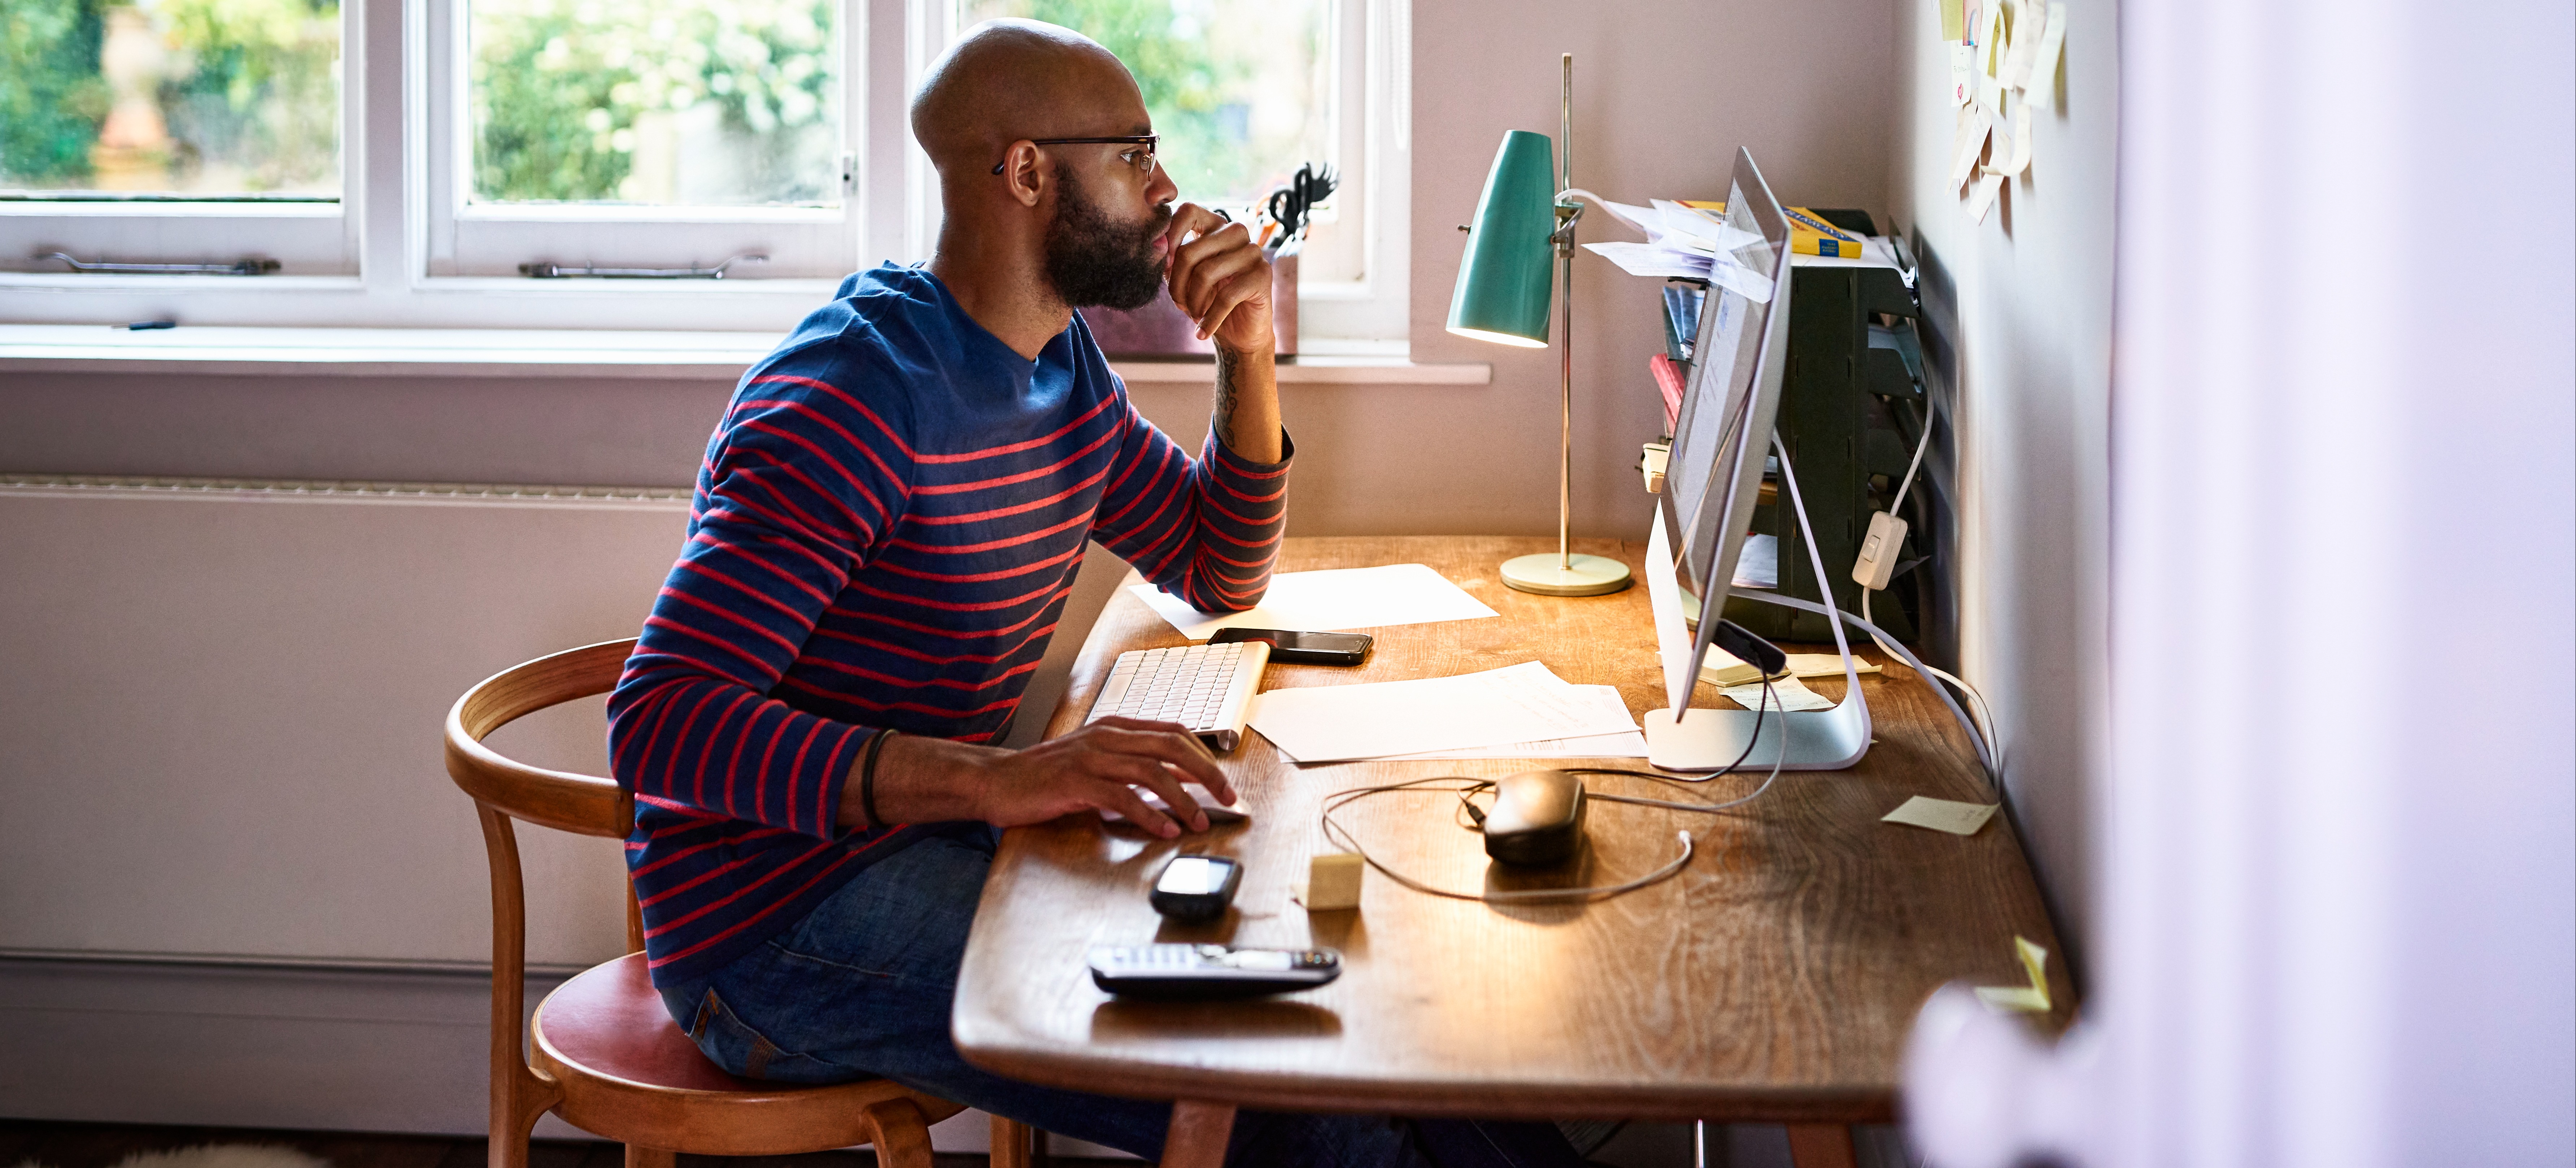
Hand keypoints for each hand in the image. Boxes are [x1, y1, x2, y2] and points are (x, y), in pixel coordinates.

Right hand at [861, 718, 1234, 838]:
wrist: (996, 781)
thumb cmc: (1045, 777)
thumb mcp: (1094, 764)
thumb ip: (1129, 768)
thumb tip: (1173, 784)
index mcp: (1115, 729)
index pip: (1174, 733)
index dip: (1205, 756)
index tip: (1224, 782)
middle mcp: (1107, 736)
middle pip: (1173, 747)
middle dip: (1207, 774)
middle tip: (1227, 799)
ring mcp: (1091, 757)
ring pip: (1152, 772)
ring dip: (1183, 800)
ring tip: (1199, 823)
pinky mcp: (1076, 781)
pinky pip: (1123, 797)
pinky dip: (1149, 815)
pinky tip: (1163, 830)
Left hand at [1164, 202, 1274, 352]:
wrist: (1239, 334)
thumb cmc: (1208, 301)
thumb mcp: (1184, 279)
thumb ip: (1170, 262)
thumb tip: (1157, 248)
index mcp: (1214, 226)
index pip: (1188, 211)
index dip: (1171, 236)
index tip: (1165, 267)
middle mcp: (1235, 233)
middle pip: (1190, 252)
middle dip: (1177, 286)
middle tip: (1178, 304)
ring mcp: (1252, 251)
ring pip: (1206, 273)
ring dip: (1192, 303)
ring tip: (1193, 316)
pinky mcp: (1262, 274)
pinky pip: (1226, 297)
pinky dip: (1209, 319)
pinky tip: (1202, 332)